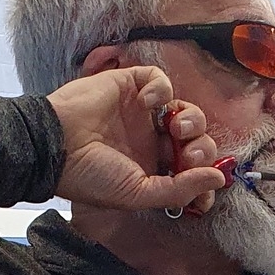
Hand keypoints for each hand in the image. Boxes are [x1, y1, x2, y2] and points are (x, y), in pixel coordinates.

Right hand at [47, 67, 224, 214]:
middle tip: (188, 155)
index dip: (207, 176)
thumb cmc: (92, 176)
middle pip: (197, 140)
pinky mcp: (129, 86)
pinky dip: (161, 89)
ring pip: (185, 110)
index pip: (194, 170)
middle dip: (202, 149)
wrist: (55, 146)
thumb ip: (180, 188)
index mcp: (155, 169)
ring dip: (191, 119)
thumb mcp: (139, 194)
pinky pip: (159, 80)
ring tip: (175, 129)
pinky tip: (147, 103)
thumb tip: (219, 179)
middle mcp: (152, 141)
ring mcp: (142, 114)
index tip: (208, 184)